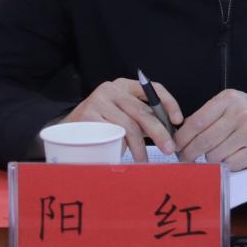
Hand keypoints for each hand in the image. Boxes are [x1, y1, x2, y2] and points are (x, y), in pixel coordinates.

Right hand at [62, 78, 183, 161]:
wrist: (68, 130)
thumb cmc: (102, 124)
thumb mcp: (124, 115)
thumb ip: (142, 118)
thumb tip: (170, 135)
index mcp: (125, 85)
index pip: (153, 88)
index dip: (169, 103)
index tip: (178, 120)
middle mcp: (112, 88)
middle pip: (142, 111)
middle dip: (159, 132)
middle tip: (169, 149)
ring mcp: (98, 101)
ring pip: (129, 126)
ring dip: (140, 147)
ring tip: (144, 161)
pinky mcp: (88, 115)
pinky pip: (112, 134)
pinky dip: (121, 147)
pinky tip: (123, 156)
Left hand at [173, 89, 246, 170]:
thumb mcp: (229, 105)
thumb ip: (208, 116)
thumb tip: (182, 135)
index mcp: (228, 99)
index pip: (197, 121)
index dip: (182, 137)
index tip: (175, 146)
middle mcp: (239, 114)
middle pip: (204, 140)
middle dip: (189, 153)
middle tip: (184, 159)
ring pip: (215, 154)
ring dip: (209, 159)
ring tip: (211, 156)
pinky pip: (231, 164)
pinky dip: (225, 165)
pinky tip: (226, 159)